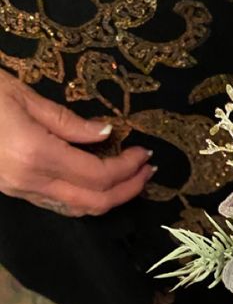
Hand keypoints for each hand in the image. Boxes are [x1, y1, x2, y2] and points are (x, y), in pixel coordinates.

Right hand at [0, 68, 154, 215]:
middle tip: (147, 171)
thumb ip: (67, 120)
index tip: (145, 154)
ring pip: (76, 209)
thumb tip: (105, 133)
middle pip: (93, 202)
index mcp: (34, 154)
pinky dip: (85, 197)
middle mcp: (28, 181)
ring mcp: (18, 191)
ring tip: (130, 178)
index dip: (128, 169)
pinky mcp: (12, 191)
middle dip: (127, 190)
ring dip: (109, 198)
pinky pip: (58, 204)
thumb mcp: (21, 95)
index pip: (98, 175)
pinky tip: (97, 181)